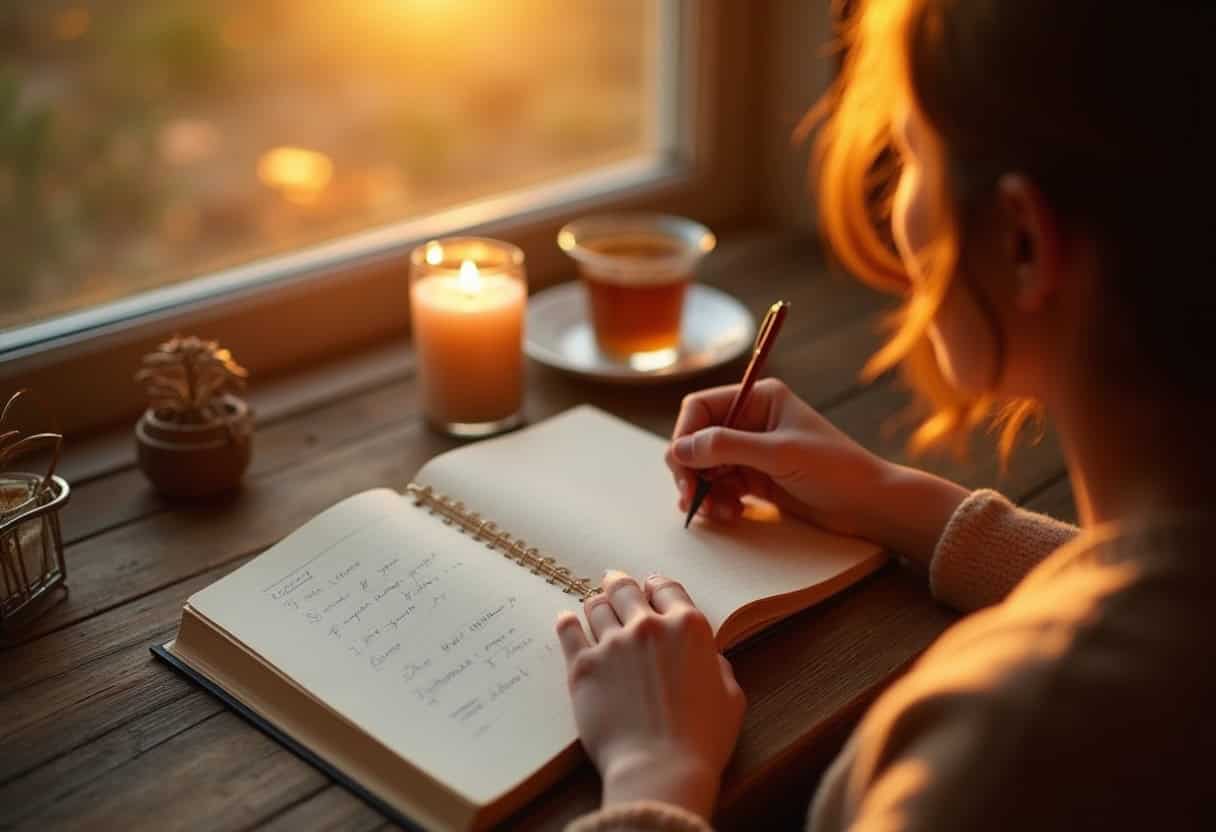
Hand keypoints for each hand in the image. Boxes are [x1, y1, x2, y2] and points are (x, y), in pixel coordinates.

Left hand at [555, 571, 745, 819]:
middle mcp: (648, 626)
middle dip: (619, 584)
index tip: (649, 588)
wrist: (659, 769)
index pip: (666, 588)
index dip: (656, 586)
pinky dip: (567, 622)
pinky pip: (567, 630)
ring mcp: (612, 644)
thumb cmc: (701, 741)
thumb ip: (717, 666)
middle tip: (613, 582)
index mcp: (688, 628)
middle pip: (625, 589)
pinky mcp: (582, 665)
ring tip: (593, 607)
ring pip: (595, 605)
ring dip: (596, 604)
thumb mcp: (730, 698)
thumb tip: (709, 657)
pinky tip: (567, 620)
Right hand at [666, 378, 968, 564]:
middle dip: (692, 469)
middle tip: (691, 498)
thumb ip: (727, 447)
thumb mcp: (779, 454)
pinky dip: (719, 500)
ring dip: (705, 490)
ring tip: (718, 512)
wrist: (870, 504)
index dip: (685, 435)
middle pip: (698, 439)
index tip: (681, 467)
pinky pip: (722, 486)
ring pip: (707, 467)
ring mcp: (753, 450)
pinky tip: (732, 514)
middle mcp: (752, 420)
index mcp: (759, 398)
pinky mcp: (757, 478)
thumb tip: (678, 449)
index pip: (701, 407)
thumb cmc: (835, 469)